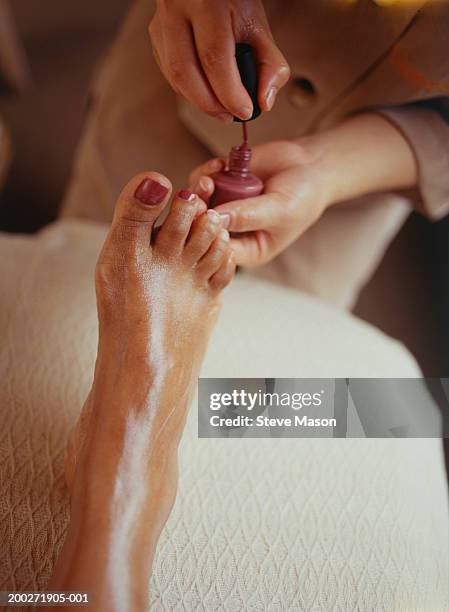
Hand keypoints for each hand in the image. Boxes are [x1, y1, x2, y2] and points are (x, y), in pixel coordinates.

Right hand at [149, 0, 289, 121]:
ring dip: (198, 101)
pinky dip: (188, 90)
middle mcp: (178, 10)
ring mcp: (162, 23)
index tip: (244, 110)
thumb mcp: (258, 27)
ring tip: (220, 107)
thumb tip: (264, 102)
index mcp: (207, 4)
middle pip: (185, 72)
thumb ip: (270, 65)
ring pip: (174, 76)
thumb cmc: (233, 2)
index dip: (229, 93)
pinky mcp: (156, 36)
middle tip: (229, 115)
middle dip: (210, 104)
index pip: (214, 58)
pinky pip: (169, 73)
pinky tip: (205, 91)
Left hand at [188, 140, 329, 266]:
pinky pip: (201, 182)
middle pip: (202, 230)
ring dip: (199, 192)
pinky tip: (219, 164)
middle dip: (197, 216)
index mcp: (248, 250)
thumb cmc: (303, 197)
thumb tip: (215, 218)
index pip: (218, 254)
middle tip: (200, 201)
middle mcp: (232, 231)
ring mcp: (225, 207)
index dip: (208, 242)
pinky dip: (205, 172)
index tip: (208, 224)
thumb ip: (247, 215)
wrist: (311, 165)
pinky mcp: (221, 185)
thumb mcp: (280, 210)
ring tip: (209, 180)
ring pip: (198, 205)